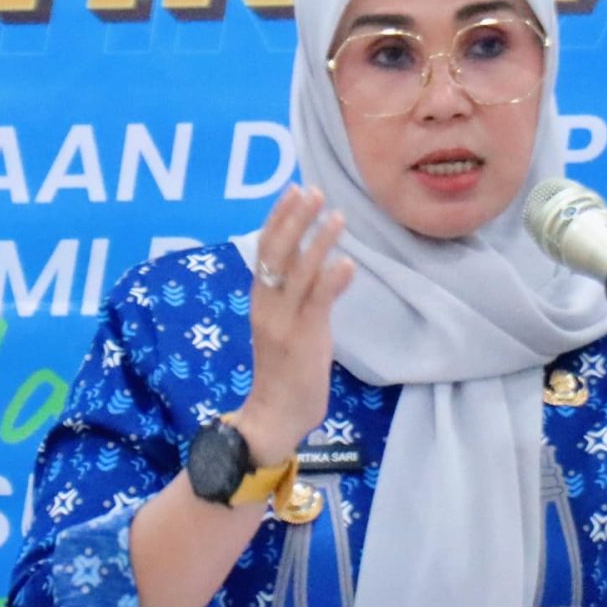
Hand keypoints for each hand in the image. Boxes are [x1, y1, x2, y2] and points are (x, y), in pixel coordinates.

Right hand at [237, 185, 355, 466]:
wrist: (274, 416)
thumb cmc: (285, 371)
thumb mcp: (289, 325)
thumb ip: (299, 293)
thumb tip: (317, 260)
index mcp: (260, 301)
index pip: (265, 249)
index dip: (279, 218)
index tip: (295, 189)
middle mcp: (266, 307)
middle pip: (275, 253)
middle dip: (294, 219)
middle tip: (313, 191)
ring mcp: (283, 324)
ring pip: (297, 274)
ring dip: (317, 242)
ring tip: (338, 217)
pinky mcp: (302, 342)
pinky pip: (316, 305)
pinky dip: (330, 281)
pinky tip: (346, 262)